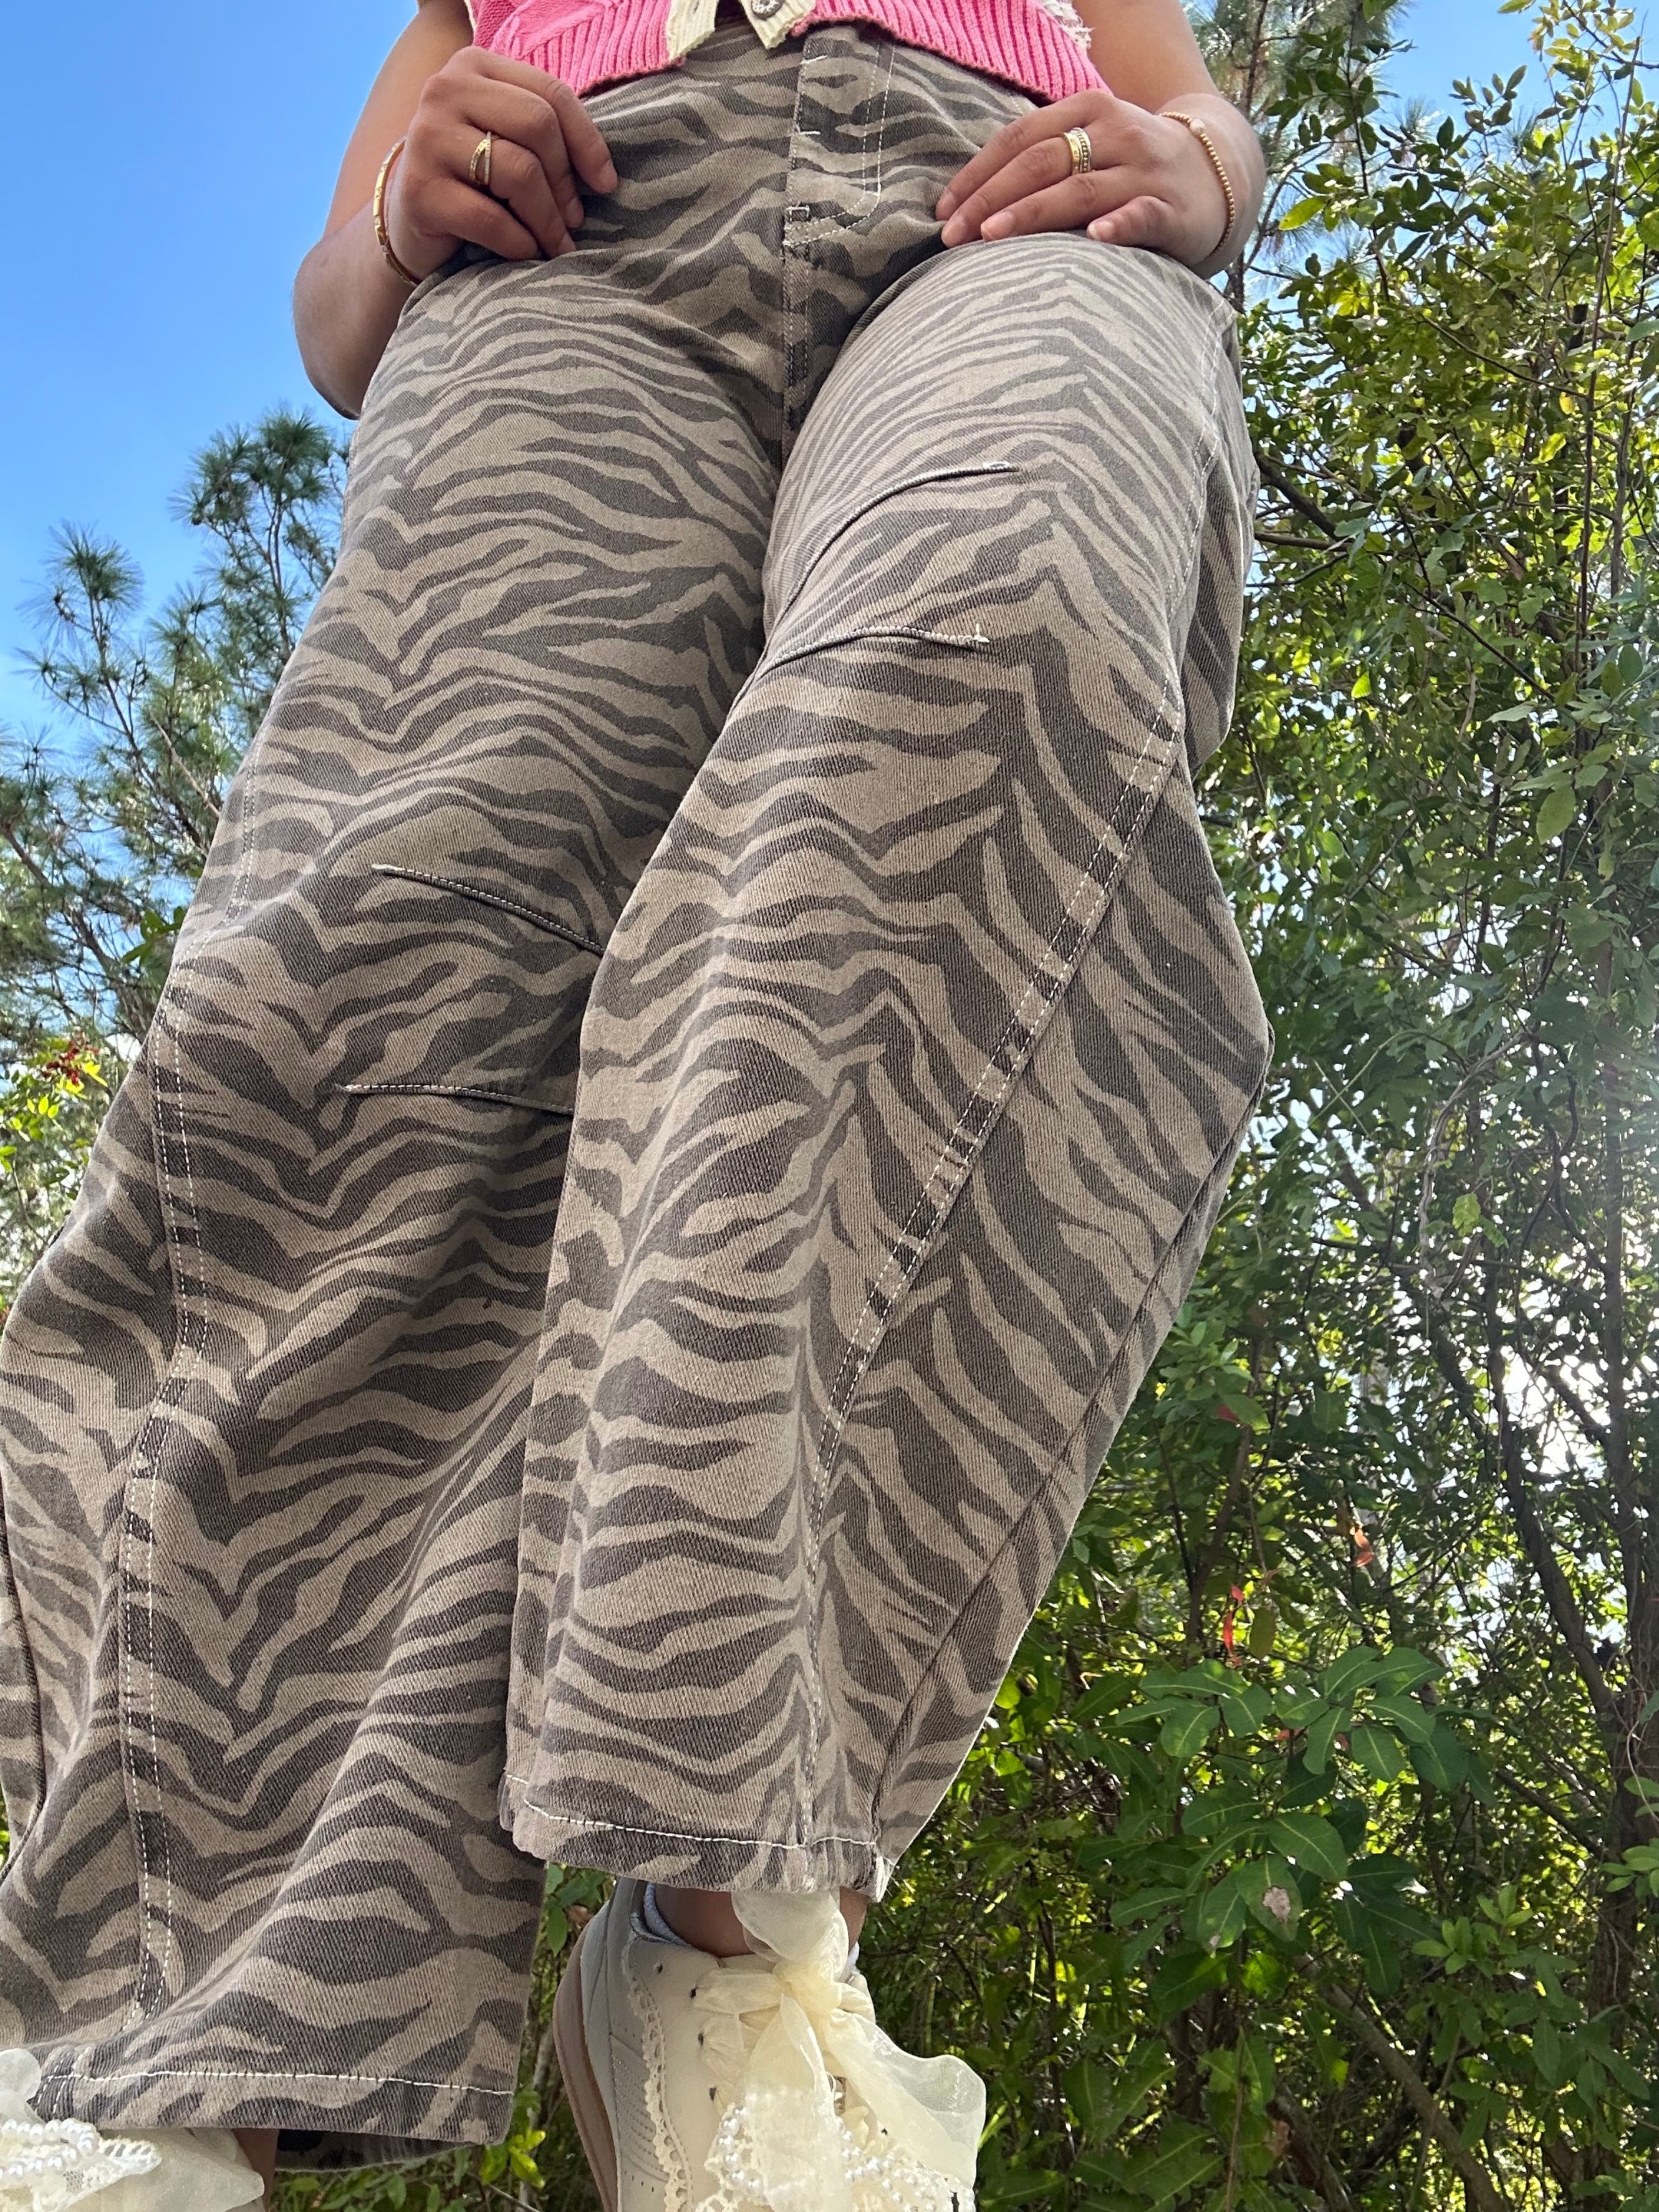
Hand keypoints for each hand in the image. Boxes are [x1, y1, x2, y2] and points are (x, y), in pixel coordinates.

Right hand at [386, 48, 616, 277]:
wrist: (407, 217)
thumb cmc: (471, 177)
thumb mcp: (504, 137)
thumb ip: (543, 130)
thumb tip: (603, 172)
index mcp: (473, 66)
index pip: (549, 93)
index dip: (588, 142)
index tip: (606, 183)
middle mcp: (445, 90)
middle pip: (537, 126)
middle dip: (566, 182)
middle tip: (574, 219)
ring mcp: (427, 138)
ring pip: (520, 172)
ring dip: (549, 220)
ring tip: (556, 243)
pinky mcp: (420, 191)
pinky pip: (492, 219)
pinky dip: (520, 243)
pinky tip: (525, 252)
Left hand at [936, 90, 1229, 267]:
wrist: (1215, 176)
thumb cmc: (1130, 169)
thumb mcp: (1088, 146)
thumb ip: (1041, 161)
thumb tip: (968, 198)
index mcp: (1087, 110)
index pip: (1020, 139)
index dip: (978, 174)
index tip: (943, 210)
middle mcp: (1115, 133)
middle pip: (1041, 163)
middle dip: (990, 199)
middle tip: (952, 235)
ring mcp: (1143, 171)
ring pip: (1079, 190)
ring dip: (1032, 213)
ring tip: (992, 236)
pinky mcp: (1171, 210)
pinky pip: (1140, 216)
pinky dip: (1117, 224)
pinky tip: (1093, 237)